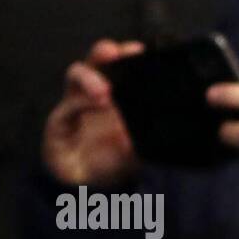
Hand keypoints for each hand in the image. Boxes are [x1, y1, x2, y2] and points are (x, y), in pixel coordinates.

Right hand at [42, 38, 144, 185]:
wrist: (90, 188)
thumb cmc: (114, 161)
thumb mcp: (141, 147)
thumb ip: (153, 134)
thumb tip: (179, 122)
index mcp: (118, 97)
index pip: (120, 68)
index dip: (127, 56)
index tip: (140, 50)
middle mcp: (95, 94)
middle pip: (96, 62)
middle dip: (105, 52)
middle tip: (117, 52)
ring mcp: (75, 104)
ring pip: (76, 75)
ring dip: (90, 78)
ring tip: (105, 92)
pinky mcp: (59, 120)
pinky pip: (67, 106)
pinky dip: (81, 103)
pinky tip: (95, 105)